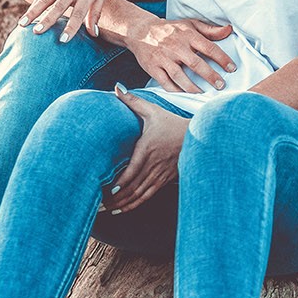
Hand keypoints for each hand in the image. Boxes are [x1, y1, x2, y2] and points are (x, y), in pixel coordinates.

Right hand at [23, 0, 114, 41]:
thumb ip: (96, 13)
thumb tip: (94, 34)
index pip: (79, 14)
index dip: (71, 27)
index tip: (63, 40)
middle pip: (58, 7)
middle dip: (47, 20)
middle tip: (37, 32)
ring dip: (33, 12)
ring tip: (22, 24)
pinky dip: (35, 1)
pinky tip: (27, 12)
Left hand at [109, 84, 189, 210]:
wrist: (198, 135)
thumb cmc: (171, 122)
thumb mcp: (153, 111)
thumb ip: (133, 101)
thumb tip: (116, 87)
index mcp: (148, 149)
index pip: (133, 171)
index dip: (120, 183)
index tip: (107, 190)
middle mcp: (154, 164)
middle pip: (133, 187)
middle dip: (116, 198)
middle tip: (99, 205)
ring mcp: (161, 174)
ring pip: (140, 194)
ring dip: (124, 203)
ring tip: (108, 210)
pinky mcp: (166, 179)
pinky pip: (148, 195)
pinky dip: (135, 203)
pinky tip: (123, 208)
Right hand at [128, 16, 237, 92]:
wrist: (140, 31)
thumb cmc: (170, 29)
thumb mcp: (190, 24)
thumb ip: (210, 30)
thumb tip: (229, 30)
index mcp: (188, 35)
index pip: (209, 48)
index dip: (222, 59)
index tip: (232, 69)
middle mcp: (176, 47)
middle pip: (196, 64)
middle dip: (210, 76)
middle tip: (221, 85)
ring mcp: (163, 58)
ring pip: (180, 76)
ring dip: (193, 87)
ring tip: (203, 93)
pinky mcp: (153, 68)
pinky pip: (165, 82)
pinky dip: (175, 90)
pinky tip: (185, 94)